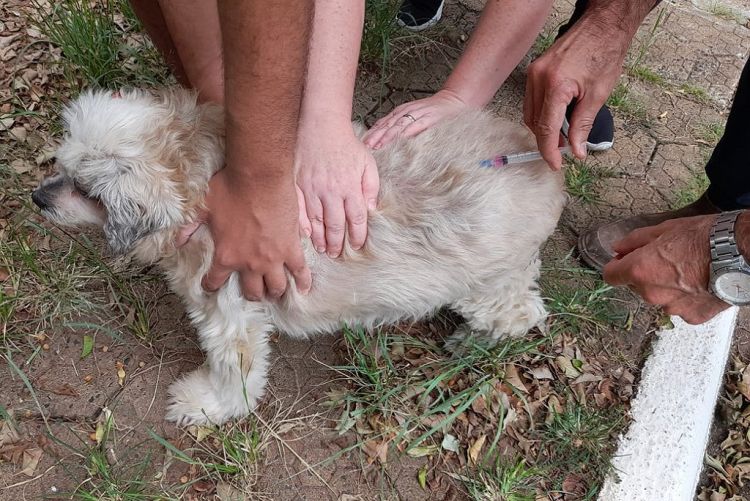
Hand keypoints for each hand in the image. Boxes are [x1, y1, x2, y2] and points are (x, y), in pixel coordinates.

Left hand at [200, 169, 310, 300]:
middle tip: (252, 291)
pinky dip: (302, 281)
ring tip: (274, 291)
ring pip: (276, 287)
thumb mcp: (203, 207)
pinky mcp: (291, 248)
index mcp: (226, 256)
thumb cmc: (230, 188)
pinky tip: (303, 288)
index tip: (211, 286)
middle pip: (252, 291)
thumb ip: (189, 227)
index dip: (211, 285)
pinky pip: (300, 271)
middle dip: (251, 294)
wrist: (259, 176)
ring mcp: (273, 258)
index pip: (215, 281)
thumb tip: (177, 241)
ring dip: (274, 291)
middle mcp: (249, 264)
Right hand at [295, 125, 378, 256]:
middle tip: (337, 254)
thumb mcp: (367, 163)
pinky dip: (302, 225)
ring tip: (322, 249)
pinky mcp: (297, 185)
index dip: (357, 235)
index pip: (356, 219)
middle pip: (335, 224)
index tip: (356, 245)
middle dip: (336, 243)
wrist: (321, 126)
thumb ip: (371, 187)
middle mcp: (331, 191)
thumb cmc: (346, 144)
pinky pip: (299, 210)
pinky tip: (305, 235)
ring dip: (319, 238)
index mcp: (350, 186)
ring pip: (316, 221)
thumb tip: (371, 209)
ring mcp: (312, 189)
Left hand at [363, 89, 470, 149]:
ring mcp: (418, 114)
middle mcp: (407, 111)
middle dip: (376, 136)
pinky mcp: (429, 118)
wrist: (453, 101)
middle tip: (366, 146)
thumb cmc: (433, 112)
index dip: (373, 132)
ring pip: (399, 125)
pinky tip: (399, 140)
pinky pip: (416, 126)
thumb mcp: (413, 117)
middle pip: (387, 124)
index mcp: (401, 112)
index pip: (383, 122)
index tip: (363, 143)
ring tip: (378, 145)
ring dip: (387, 136)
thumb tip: (385, 138)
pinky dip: (407, 133)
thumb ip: (401, 126)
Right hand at [524, 19, 626, 169]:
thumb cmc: (604, 53)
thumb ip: (583, 125)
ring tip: (562, 135)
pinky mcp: (535, 70)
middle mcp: (539, 78)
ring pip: (530, 113)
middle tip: (564, 150)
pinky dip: (541, 113)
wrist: (602, 26)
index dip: (549, 150)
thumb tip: (576, 149)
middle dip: (547, 140)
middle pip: (535, 122)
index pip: (546, 128)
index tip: (555, 164)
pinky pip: (532, 100)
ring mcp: (534, 73)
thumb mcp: (598, 95)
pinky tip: (556, 118)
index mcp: (556, 85)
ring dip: (543, 128)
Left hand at [603, 216, 728, 324]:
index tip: (624, 260)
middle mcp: (651, 293)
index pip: (610, 276)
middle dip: (646, 275)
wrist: (739, 253)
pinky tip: (701, 284)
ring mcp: (672, 308)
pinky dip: (687, 299)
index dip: (616, 267)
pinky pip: (682, 308)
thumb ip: (635, 241)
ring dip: (668, 288)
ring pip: (660, 299)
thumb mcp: (664, 229)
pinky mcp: (692, 316)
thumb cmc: (703, 238)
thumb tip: (618, 248)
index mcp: (639, 270)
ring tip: (689, 272)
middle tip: (668, 259)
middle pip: (637, 286)